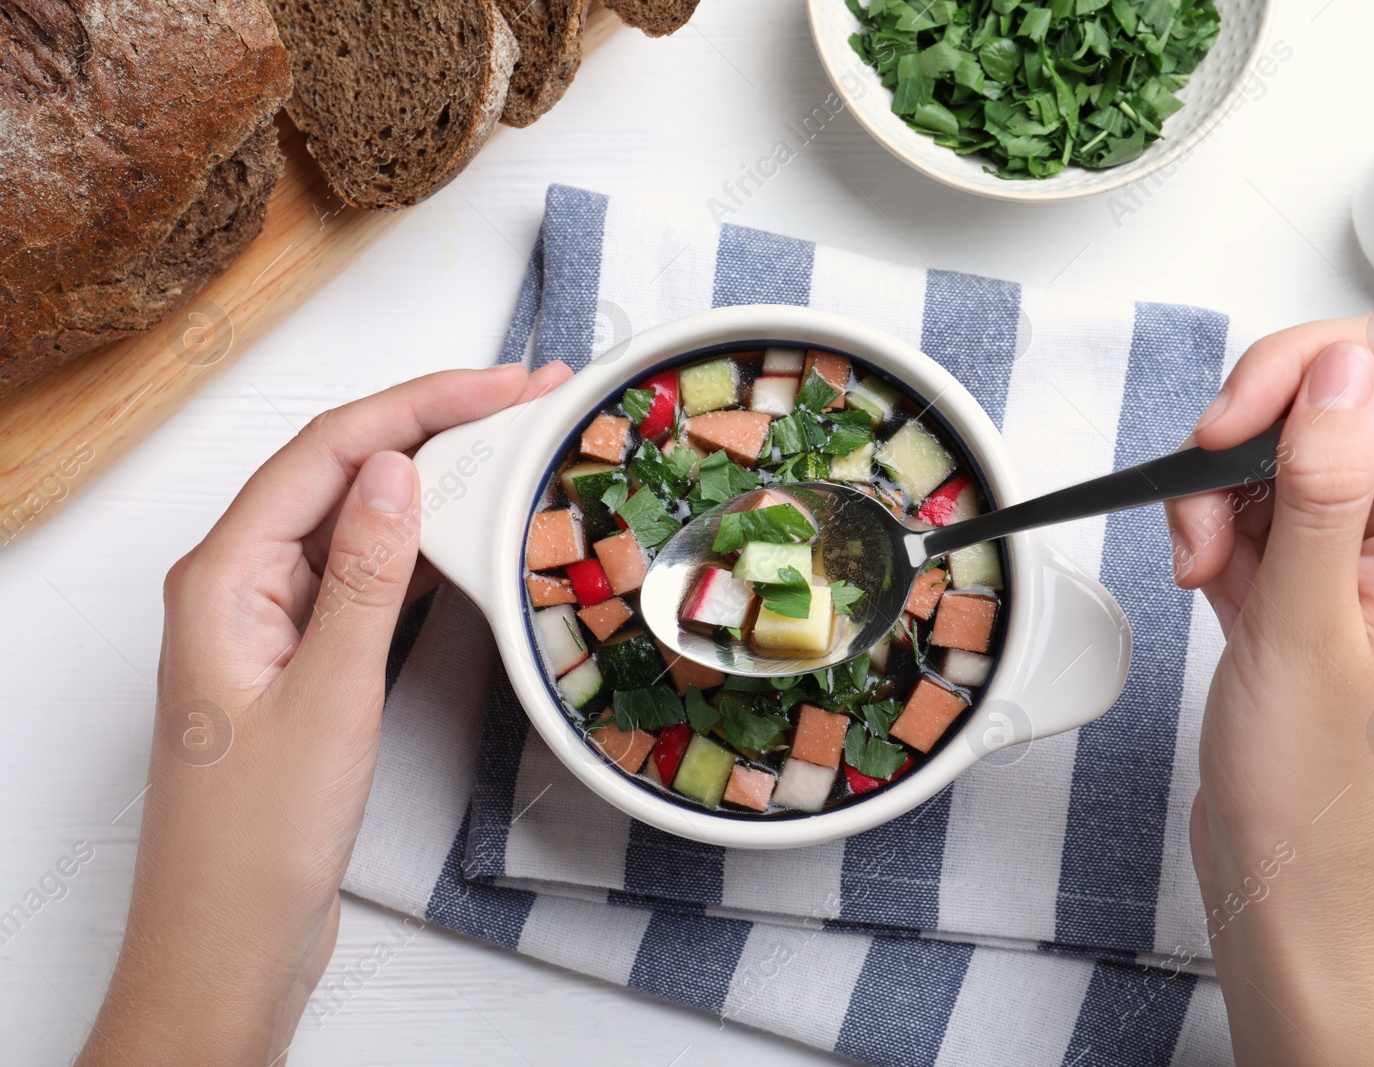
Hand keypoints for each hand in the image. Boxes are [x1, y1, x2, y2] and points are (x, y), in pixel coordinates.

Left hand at [77, 361, 571, 1065]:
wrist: (229, 943)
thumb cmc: (253, 840)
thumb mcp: (326, 697)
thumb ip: (364, 579)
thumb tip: (398, 471)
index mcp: (222, 577)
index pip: (328, 452)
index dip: (421, 405)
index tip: (505, 384)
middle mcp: (239, 586)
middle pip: (342, 471)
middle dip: (435, 426)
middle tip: (529, 399)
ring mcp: (272, 623)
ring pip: (358, 522)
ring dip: (434, 483)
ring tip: (514, 448)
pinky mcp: (303, 662)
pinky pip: (365, 579)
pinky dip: (422, 550)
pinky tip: (469, 536)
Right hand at [1165, 319, 1373, 1065]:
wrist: (1292, 877)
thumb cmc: (1315, 782)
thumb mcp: (1305, 620)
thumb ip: (1323, 481)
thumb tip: (1340, 362)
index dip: (1297, 380)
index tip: (1228, 434)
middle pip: (1324, 403)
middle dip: (1241, 442)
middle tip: (1203, 511)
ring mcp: (1362, 554)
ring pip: (1276, 455)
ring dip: (1216, 496)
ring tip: (1204, 570)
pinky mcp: (1313, 580)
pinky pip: (1254, 509)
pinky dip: (1213, 531)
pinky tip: (1207, 583)